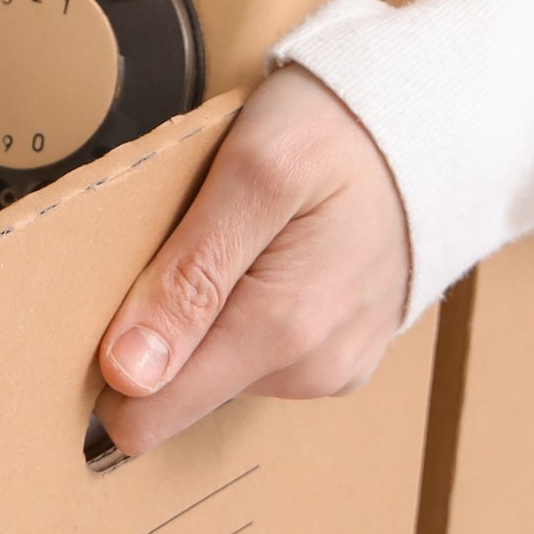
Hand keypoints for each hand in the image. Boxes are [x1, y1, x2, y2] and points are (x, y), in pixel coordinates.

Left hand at [95, 66, 411, 457]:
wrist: (440, 118)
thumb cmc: (342, 130)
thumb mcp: (253, 174)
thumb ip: (189, 277)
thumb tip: (127, 373)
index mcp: (280, 334)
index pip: (147, 414)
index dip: (104, 370)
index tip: (93, 310)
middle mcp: (309, 369)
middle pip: (176, 386)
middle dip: (156, 326)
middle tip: (176, 243)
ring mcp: (330, 367)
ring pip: (215, 367)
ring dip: (199, 312)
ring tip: (226, 238)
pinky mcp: (339, 354)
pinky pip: (256, 352)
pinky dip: (240, 309)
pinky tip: (259, 255)